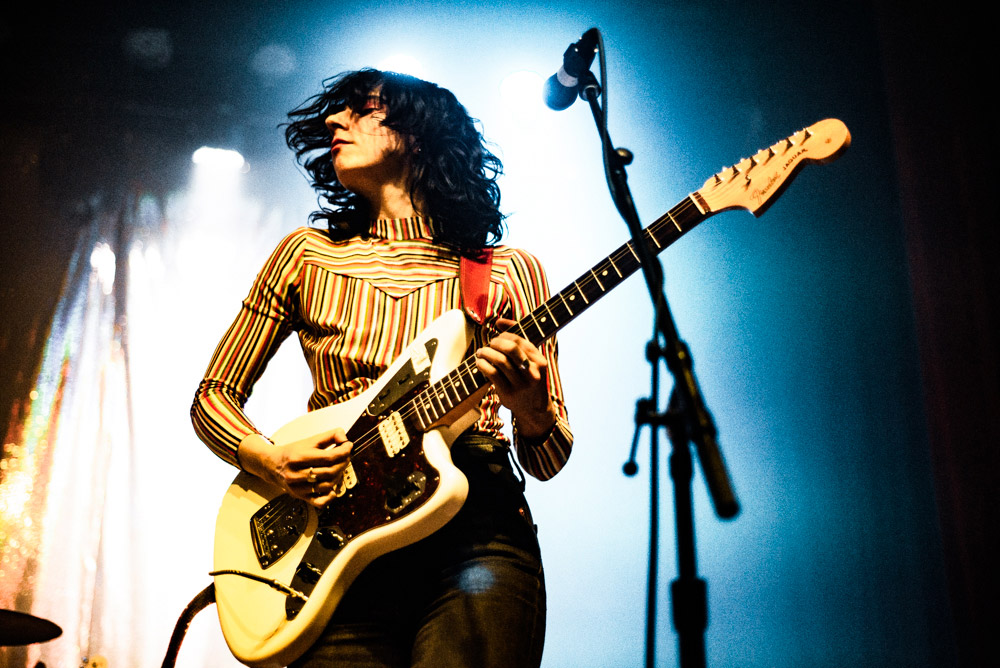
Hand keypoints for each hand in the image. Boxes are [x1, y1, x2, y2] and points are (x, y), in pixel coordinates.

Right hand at [239, 428, 352, 507]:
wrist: (273, 465)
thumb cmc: (293, 452)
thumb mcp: (310, 440)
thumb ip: (329, 436)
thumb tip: (345, 438)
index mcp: (298, 458)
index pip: (328, 457)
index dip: (343, 451)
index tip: (349, 446)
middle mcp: (296, 474)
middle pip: (329, 471)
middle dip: (343, 463)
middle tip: (347, 456)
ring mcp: (298, 488)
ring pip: (327, 485)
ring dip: (339, 476)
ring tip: (340, 467)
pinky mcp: (301, 497)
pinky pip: (320, 502)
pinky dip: (331, 496)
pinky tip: (334, 487)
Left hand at [475, 318, 556, 439]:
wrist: (534, 409)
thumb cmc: (528, 380)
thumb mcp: (530, 362)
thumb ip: (518, 341)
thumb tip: (499, 321)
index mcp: (539, 361)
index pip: (520, 340)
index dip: (505, 334)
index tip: (497, 336)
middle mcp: (532, 372)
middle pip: (511, 348)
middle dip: (496, 342)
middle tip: (489, 344)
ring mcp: (521, 384)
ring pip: (500, 360)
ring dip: (486, 353)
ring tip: (481, 353)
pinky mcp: (509, 393)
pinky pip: (492, 373)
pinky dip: (483, 364)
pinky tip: (480, 363)